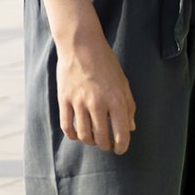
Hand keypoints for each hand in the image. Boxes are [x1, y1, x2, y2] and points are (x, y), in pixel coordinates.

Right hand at [42, 0, 133, 154]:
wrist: (81, 45)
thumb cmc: (105, 63)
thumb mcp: (123, 82)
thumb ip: (128, 106)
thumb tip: (130, 128)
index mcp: (116, 100)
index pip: (121, 134)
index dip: (121, 147)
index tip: (120, 149)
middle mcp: (98, 103)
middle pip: (101, 139)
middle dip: (105, 146)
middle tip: (106, 144)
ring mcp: (79, 102)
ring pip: (84, 136)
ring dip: (90, 141)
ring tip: (93, 138)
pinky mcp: (64, 100)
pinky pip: (67, 126)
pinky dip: (73, 135)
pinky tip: (77, 134)